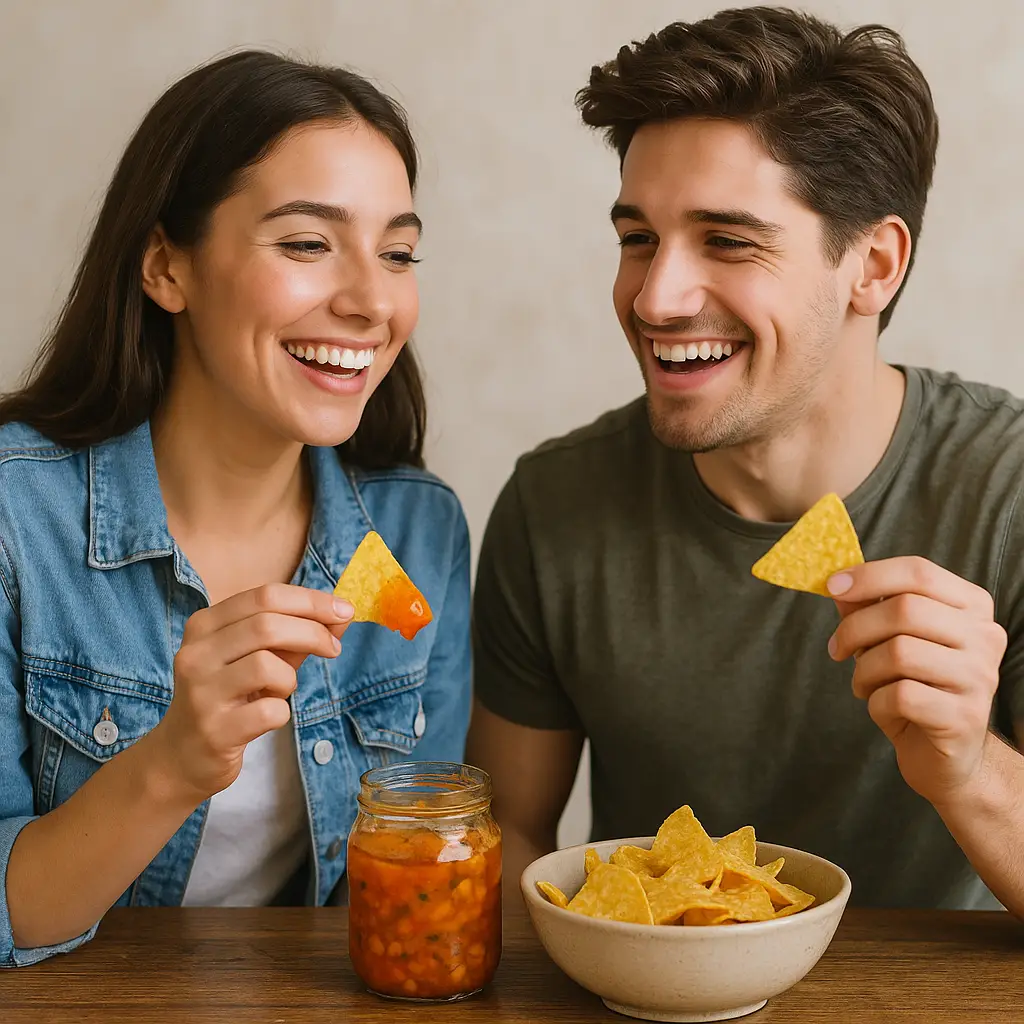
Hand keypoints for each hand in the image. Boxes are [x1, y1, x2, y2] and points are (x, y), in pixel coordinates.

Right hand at [146, 583, 353, 803]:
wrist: (182, 755)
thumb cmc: (230, 696)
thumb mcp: (259, 657)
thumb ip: (296, 635)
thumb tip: (343, 615)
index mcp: (205, 625)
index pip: (265, 596)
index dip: (311, 601)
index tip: (344, 610)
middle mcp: (196, 653)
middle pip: (267, 625)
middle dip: (313, 632)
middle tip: (334, 648)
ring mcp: (201, 693)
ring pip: (267, 665)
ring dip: (290, 677)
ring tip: (282, 690)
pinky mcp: (215, 730)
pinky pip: (269, 710)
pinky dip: (282, 711)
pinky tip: (268, 716)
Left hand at [827, 557, 1005, 806]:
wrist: (945, 755)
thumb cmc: (915, 686)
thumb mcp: (889, 640)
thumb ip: (868, 607)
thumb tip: (836, 583)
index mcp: (972, 607)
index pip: (919, 572)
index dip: (870, 576)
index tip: (832, 586)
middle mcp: (985, 637)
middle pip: (905, 610)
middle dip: (856, 628)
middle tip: (837, 648)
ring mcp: (979, 677)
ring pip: (900, 653)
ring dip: (864, 670)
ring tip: (863, 684)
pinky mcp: (964, 717)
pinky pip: (900, 695)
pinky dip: (876, 702)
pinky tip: (883, 708)